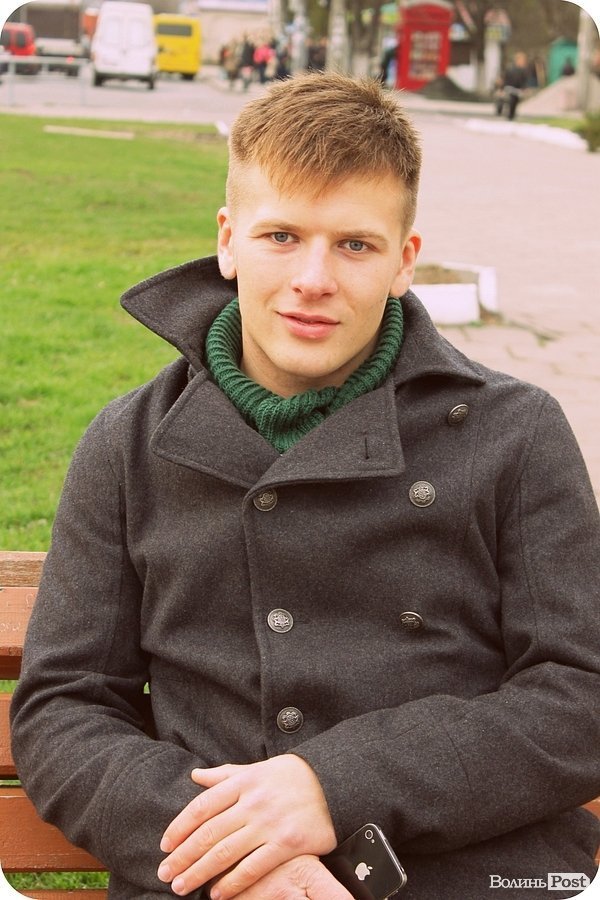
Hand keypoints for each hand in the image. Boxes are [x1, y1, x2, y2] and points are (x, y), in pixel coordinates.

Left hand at [157, 755, 336, 897]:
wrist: (333, 782)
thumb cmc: (292, 776)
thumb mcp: (257, 768)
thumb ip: (225, 774)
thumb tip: (196, 775)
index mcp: (244, 781)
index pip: (203, 806)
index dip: (180, 827)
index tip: (165, 844)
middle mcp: (253, 801)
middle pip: (209, 832)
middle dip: (183, 856)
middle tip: (165, 873)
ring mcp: (270, 822)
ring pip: (226, 852)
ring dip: (199, 872)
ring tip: (181, 886)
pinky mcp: (287, 843)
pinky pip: (253, 866)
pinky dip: (233, 882)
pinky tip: (217, 893)